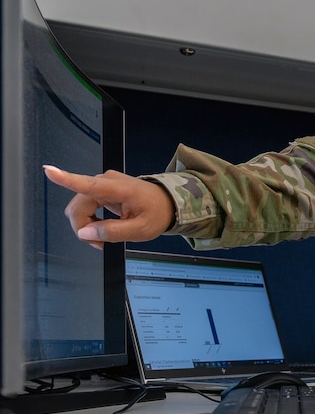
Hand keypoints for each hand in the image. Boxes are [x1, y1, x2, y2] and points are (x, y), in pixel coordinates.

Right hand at [43, 165, 175, 249]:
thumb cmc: (157, 213)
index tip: (49, 171)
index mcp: (119, 188)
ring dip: (87, 226)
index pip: (88, 184)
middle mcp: (105, 181)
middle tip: (102, 243)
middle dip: (84, 228)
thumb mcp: (141, 229)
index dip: (66, 179)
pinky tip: (103, 228)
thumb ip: (113, 232)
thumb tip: (85, 233)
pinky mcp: (100, 190)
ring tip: (106, 236)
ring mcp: (101, 184)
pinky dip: (90, 221)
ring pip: (78, 209)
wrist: (167, 204)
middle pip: (78, 207)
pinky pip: (84, 207)